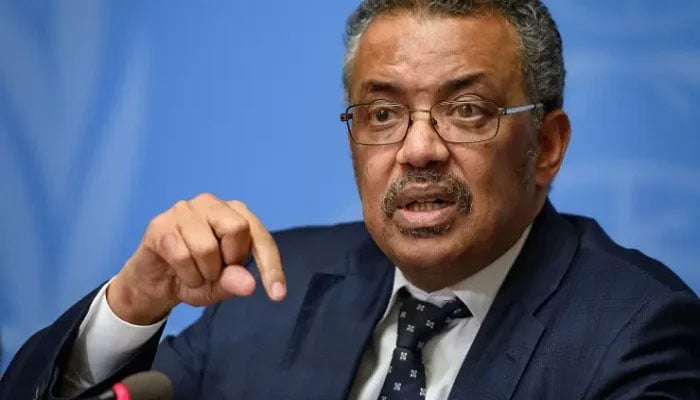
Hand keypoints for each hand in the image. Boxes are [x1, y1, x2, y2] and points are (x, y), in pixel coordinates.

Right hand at [107, 193, 285, 324]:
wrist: (154, 282)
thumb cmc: (195, 275)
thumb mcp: (220, 285)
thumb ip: (235, 282)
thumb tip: (248, 284)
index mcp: (235, 213)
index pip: (260, 237)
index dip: (271, 266)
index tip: (278, 296)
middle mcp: (211, 204)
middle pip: (237, 229)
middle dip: (229, 261)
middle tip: (215, 271)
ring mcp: (184, 210)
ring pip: (207, 247)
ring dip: (203, 273)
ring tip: (196, 273)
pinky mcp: (160, 224)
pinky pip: (181, 255)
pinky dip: (186, 274)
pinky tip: (179, 272)